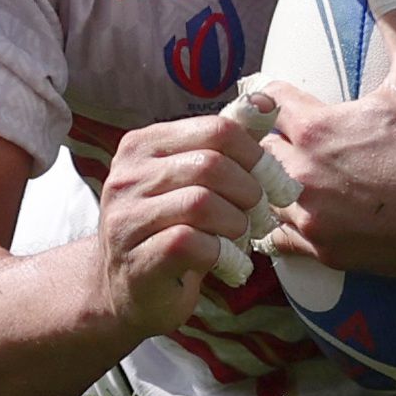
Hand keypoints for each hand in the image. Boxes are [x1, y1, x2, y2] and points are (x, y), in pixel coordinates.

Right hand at [84, 106, 272, 337]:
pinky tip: (225, 259)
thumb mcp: (189, 181)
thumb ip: (221, 146)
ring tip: (239, 236)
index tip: (270, 179)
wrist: (125, 290)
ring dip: (236, 223)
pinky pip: (191, 242)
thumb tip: (266, 104)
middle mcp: (128, 175)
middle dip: (248, 191)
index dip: (254, 154)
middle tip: (260, 213)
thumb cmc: (168, 229)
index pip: (215, 129)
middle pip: (211, 165)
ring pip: (201, 203)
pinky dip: (221, 252)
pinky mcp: (137, 258)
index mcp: (143, 144)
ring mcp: (127, 218)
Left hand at [251, 7, 395, 281]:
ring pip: (261, 198)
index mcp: (315, 127)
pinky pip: (280, 242)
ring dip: (268, 185)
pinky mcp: (326, 252)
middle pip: (255, 150)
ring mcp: (311, 218)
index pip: (265, 99)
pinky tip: (293, 220)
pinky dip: (281, 229)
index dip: (269, 93)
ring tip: (278, 178)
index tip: (274, 95)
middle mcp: (301, 173)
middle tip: (274, 137)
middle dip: (262, 141)